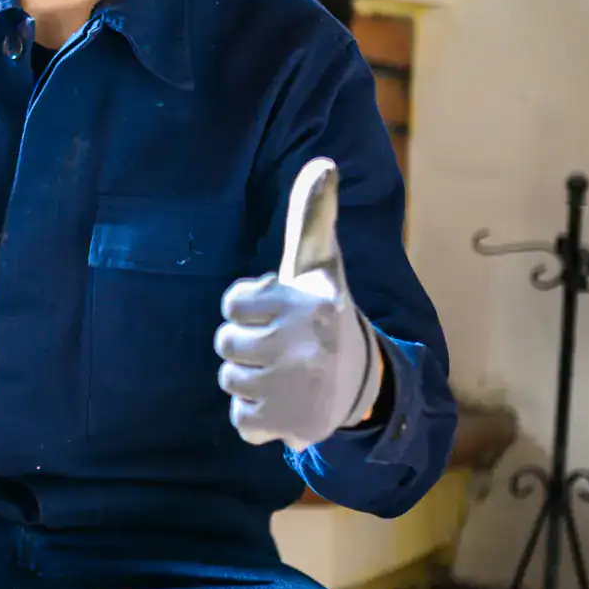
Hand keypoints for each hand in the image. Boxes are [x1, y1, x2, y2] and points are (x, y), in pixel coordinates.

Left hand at [213, 158, 385, 450]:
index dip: (247, 308)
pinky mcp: (293, 425)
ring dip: (249, 380)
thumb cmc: (323, 311)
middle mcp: (307, 343)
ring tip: (284, 373)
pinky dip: (256, 417)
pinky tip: (283, 403)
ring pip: (230, 380)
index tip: (276, 310)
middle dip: (245, 345)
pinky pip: (241, 422)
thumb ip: (312, 215)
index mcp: (310, 301)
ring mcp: (300, 387)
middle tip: (280, 346)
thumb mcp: (319, 264)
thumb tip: (324, 163)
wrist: (363, 381)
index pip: (232, 305)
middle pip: (225, 344)